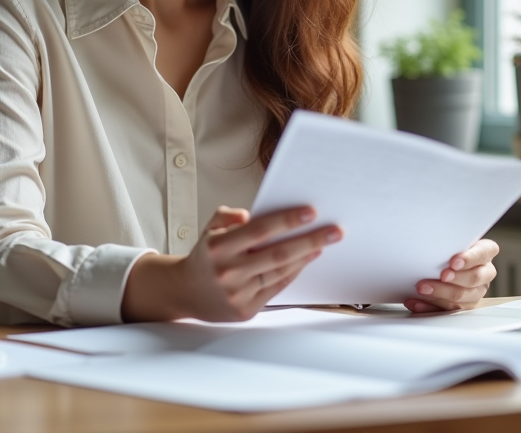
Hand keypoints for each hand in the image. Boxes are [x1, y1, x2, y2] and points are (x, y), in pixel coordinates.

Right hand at [122, 205, 342, 322]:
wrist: (185, 292)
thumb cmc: (205, 256)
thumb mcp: (208, 229)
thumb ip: (226, 216)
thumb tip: (249, 215)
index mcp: (218, 247)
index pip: (259, 230)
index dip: (287, 220)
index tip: (311, 212)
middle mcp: (228, 271)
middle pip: (277, 254)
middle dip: (310, 240)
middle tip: (334, 230)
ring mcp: (238, 293)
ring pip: (280, 272)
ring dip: (306, 256)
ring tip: (324, 243)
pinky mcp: (246, 309)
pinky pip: (276, 287)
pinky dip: (294, 272)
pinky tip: (307, 259)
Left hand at [405, 238, 498, 312]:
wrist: (444, 259)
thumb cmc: (449, 247)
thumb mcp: (453, 240)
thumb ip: (449, 241)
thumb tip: (431, 240)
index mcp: (485, 253)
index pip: (483, 253)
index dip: (469, 259)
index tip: (454, 262)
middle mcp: (484, 273)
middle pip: (474, 278)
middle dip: (455, 278)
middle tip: (441, 276)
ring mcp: (475, 292)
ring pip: (461, 298)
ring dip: (439, 294)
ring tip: (422, 289)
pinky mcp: (462, 306)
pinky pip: (446, 310)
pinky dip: (428, 306)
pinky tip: (416, 302)